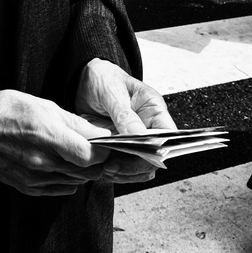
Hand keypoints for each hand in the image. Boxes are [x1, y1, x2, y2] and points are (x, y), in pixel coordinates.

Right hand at [0, 89, 120, 196]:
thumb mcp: (44, 105)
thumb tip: (101, 134)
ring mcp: (33, 177)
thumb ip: (75, 123)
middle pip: (86, 172)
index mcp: (47, 136)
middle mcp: (41, 161)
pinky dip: (68, 179)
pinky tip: (64, 164)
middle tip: (97, 148)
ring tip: (78, 153)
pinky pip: (59, 189)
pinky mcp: (26, 187)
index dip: (103, 151)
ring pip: (74, 181)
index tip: (106, 142)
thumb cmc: (7, 110)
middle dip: (97, 161)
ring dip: (83, 170)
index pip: (89, 156)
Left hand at [75, 59, 176, 182]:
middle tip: (113, 165)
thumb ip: (124, 114)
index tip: (139, 156)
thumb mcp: (113, 91)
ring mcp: (132, 141)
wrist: (83, 82)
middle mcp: (147, 128)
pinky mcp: (117, 149)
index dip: (159, 150)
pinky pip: (122, 168)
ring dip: (123, 173)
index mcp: (154, 110)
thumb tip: (138, 134)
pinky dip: (114, 172)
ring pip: (138, 168)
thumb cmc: (104, 79)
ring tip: (105, 168)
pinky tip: (101, 168)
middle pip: (153, 157)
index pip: (168, 136)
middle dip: (135, 166)